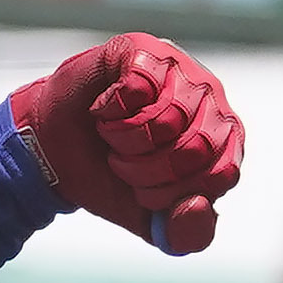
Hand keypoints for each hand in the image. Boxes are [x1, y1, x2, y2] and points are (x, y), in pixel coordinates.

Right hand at [11, 33, 242, 255]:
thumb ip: (187, 233)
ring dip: (125, 140)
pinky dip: (111, 110)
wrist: (57, 152)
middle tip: (122, 164)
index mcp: (225, 142)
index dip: (173, 193)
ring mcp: (180, 69)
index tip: (144, 192)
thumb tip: (197, 206)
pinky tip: (103, 109)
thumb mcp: (152, 221)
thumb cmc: (111, 179)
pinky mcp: (144, 49)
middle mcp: (212, 100)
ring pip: (167, 118)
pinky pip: (139, 88)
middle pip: (195, 148)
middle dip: (147, 171)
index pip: (220, 175)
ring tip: (111, 136)